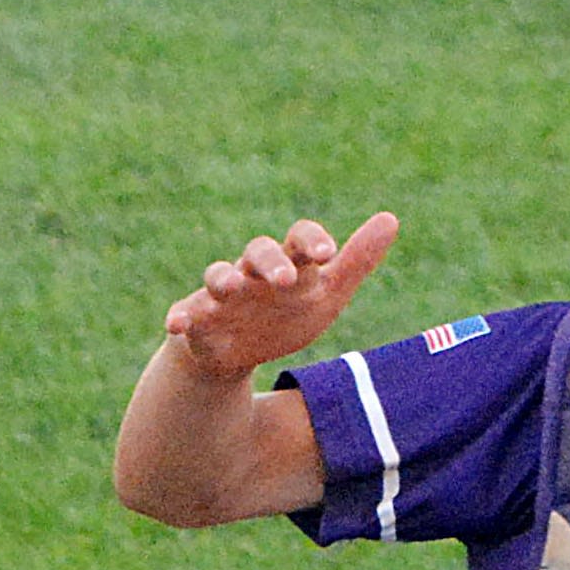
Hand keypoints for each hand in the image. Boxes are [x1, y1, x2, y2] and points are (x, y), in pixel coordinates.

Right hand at [163, 213, 399, 381]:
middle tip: (285, 280)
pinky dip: (181, 317)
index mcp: (290, 265)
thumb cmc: (287, 314)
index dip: (311, 241)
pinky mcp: (197, 319)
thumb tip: (392, 218)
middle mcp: (254, 273)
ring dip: (224, 278)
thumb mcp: (328, 293)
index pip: (300, 239)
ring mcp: (223, 294)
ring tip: (232, 287)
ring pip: (219, 276)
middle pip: (260, 253)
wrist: (240, 351)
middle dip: (271, 262)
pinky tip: (177, 324)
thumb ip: (357, 261)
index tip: (327, 253)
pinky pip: (186, 314)